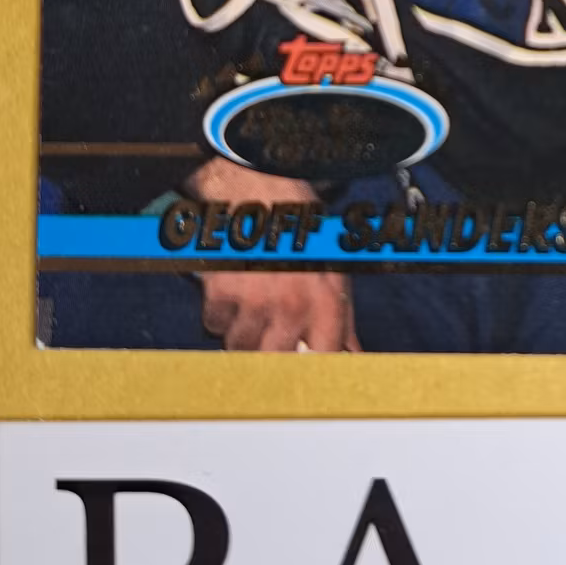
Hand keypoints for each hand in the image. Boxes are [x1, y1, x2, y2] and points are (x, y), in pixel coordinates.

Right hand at [188, 157, 359, 352]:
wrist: (258, 189)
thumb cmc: (298, 227)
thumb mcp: (331, 270)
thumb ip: (341, 318)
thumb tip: (351, 356)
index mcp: (326, 301)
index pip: (323, 358)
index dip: (309, 370)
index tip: (298, 375)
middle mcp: (293, 304)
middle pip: (273, 360)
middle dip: (266, 350)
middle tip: (265, 330)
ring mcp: (256, 299)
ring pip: (239, 345)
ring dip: (240, 330)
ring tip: (249, 300)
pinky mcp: (222, 291)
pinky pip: (214, 324)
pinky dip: (217, 312)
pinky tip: (231, 287)